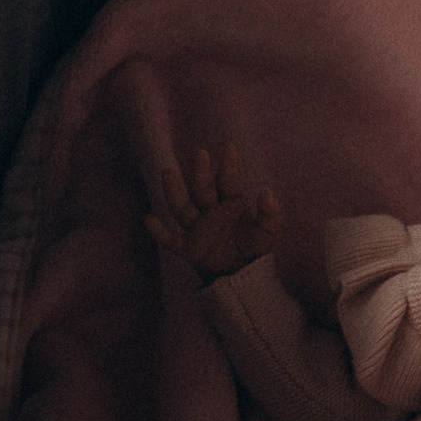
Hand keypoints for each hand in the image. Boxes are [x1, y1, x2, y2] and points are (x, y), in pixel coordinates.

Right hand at [144, 146, 280, 282]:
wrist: (242, 273)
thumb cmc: (254, 247)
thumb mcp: (267, 232)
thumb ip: (270, 214)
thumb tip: (267, 192)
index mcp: (232, 203)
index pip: (228, 181)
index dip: (228, 166)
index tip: (229, 148)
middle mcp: (211, 211)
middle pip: (202, 189)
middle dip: (200, 172)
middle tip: (200, 153)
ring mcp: (198, 227)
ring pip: (183, 207)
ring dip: (174, 191)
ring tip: (168, 172)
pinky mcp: (188, 247)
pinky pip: (170, 239)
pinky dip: (159, 232)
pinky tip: (149, 219)